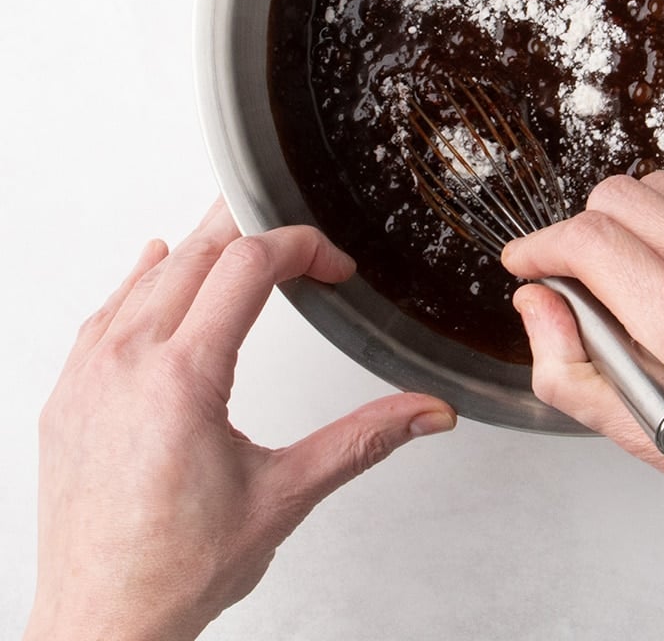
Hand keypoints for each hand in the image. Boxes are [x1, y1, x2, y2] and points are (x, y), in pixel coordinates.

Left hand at [26, 201, 455, 640]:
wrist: (100, 628)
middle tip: (297, 236)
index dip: (303, 248)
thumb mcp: (286, 496)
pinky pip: (104, 311)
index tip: (333, 268)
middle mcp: (128, 364)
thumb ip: (364, 440)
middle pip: (199, 251)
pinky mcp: (68, 396)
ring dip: (203, 248)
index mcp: (183, 378)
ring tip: (242, 239)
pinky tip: (154, 264)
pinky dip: (141, 278)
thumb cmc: (178, 571)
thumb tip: (429, 412)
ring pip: (150, 275)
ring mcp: (88, 376)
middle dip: (256, 228)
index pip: (249, 264)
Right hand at [501, 172, 663, 640]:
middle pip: (620, 195)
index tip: (525, 263)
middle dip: (579, 230)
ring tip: (625, 284)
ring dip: (627, 223)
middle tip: (573, 282)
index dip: (540, 246)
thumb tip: (535, 302)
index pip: (589, 238)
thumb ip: (567, 367)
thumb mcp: (644, 441)